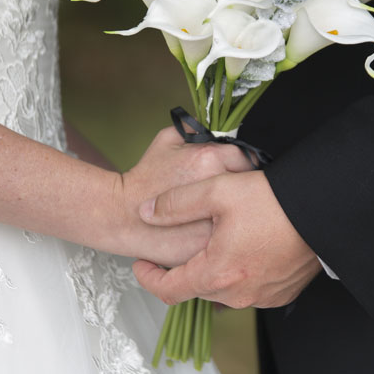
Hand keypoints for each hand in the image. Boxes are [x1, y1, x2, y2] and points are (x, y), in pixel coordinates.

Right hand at [112, 127, 252, 266]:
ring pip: (245, 214)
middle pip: (252, 187)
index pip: (249, 159)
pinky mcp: (211, 244)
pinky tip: (217, 232)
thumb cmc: (144, 179)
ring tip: (228, 214)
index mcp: (210, 158)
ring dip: (240, 213)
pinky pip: (233, 237)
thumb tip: (216, 129)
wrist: (121, 215)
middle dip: (246, 189)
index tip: (239, 173)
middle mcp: (218, 186)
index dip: (245, 166)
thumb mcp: (166, 140)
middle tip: (234, 194)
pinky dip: (229, 234)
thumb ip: (194, 129)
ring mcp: (217, 218)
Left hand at [132, 170, 321, 307]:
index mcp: (217, 274)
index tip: (141, 264)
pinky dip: (240, 273)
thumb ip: (176, 203)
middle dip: (183, 269)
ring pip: (224, 289)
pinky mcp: (282, 293)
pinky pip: (250, 289)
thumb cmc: (273, 200)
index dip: (148, 278)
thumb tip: (146, 212)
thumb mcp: (217, 191)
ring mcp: (263, 297)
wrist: (323, 210)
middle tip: (180, 243)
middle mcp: (239, 296)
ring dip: (214, 270)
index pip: (168, 291)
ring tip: (216, 240)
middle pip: (197, 289)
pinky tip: (245, 247)